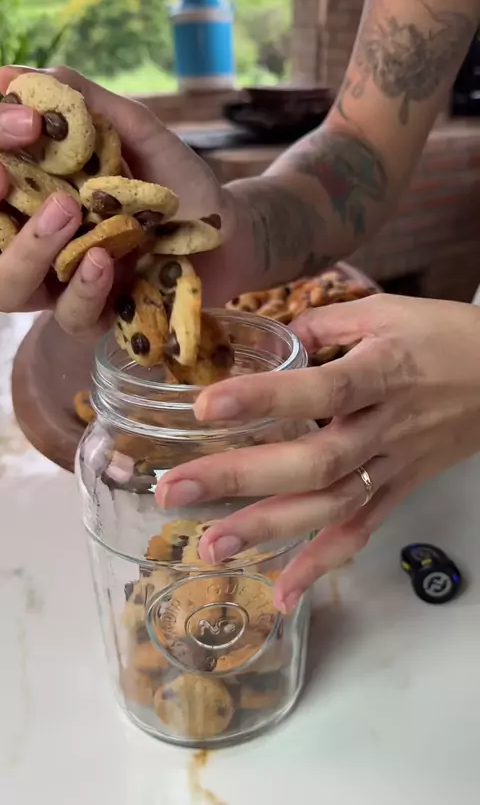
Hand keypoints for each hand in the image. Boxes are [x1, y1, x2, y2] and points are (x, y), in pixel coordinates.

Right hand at [0, 65, 240, 333]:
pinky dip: (82, 288)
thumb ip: (82, 103)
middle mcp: (36, 240)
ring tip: (65, 211)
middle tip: (5, 173)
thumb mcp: (136, 131)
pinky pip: (71, 315)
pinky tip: (100, 258)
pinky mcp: (100, 316)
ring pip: (9, 287)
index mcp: (34, 193)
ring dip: (27, 250)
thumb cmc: (177, 181)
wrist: (230, 230)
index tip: (18, 123)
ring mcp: (64, 283)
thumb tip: (11, 72)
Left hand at [155, 294, 479, 611]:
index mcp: (383, 372)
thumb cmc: (444, 336)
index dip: (267, 398)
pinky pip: (363, 532)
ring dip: (271, 530)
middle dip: (241, 477)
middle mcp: (386, 426)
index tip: (208, 406)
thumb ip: (325, 323)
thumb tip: (270, 338)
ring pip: (334, 506)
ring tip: (210, 547)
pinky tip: (282, 593)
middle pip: (316, 461)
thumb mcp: (387, 311)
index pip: (323, 387)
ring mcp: (395, 466)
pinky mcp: (401, 490)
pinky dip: (323, 565)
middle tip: (175, 490)